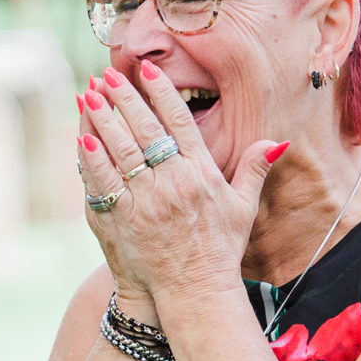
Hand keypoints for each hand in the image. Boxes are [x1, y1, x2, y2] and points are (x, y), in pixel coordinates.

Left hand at [76, 61, 281, 317]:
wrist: (196, 290)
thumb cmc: (221, 249)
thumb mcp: (243, 207)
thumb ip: (255, 169)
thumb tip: (278, 141)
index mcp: (202, 173)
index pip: (180, 122)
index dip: (162, 93)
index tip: (147, 69)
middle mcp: (174, 182)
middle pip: (146, 129)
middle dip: (125, 97)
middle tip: (109, 73)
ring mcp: (147, 200)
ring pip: (121, 149)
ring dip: (103, 119)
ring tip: (90, 95)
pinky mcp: (125, 218)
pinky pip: (104, 181)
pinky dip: (92, 158)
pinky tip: (82, 137)